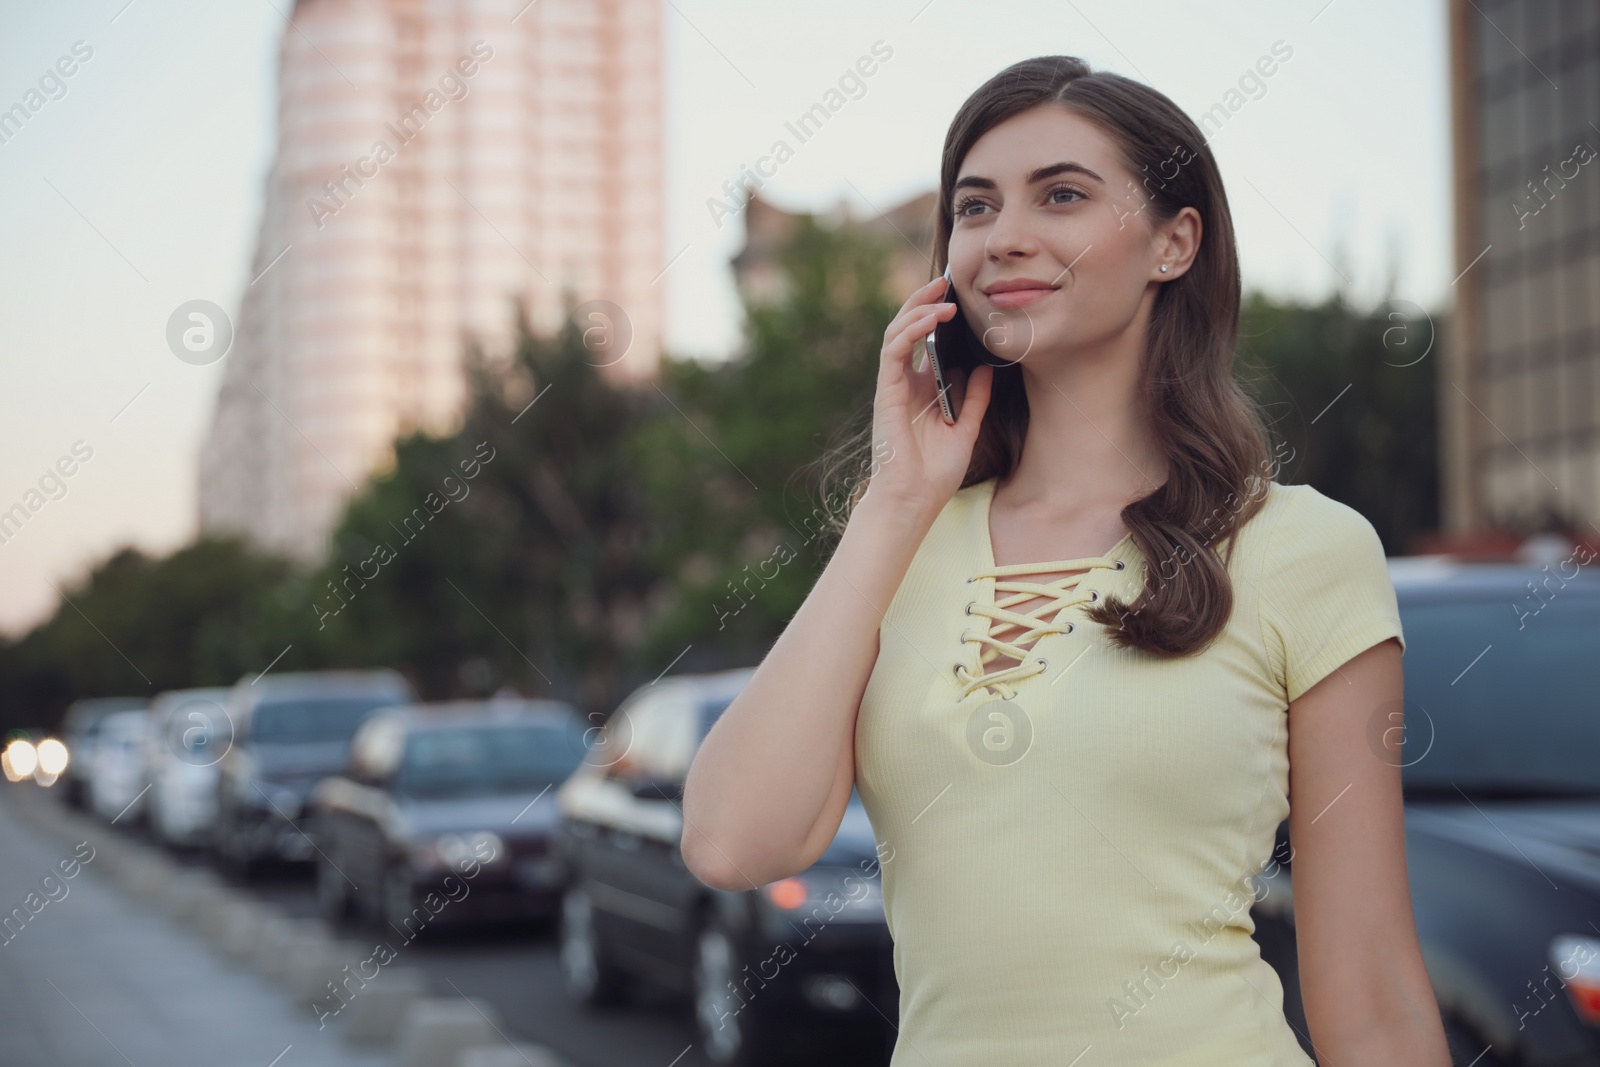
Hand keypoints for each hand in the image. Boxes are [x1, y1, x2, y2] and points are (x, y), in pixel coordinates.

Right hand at [865, 274, 993, 518]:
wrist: (914, 498)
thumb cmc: (935, 472)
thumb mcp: (966, 428)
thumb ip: (975, 399)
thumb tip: (987, 368)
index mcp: (922, 390)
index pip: (926, 343)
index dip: (938, 318)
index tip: (959, 298)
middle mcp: (905, 383)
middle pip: (908, 330)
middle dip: (925, 302)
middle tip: (946, 282)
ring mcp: (893, 385)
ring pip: (897, 332)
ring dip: (917, 308)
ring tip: (941, 293)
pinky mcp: (886, 390)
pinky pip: (893, 350)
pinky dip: (910, 329)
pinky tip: (932, 318)